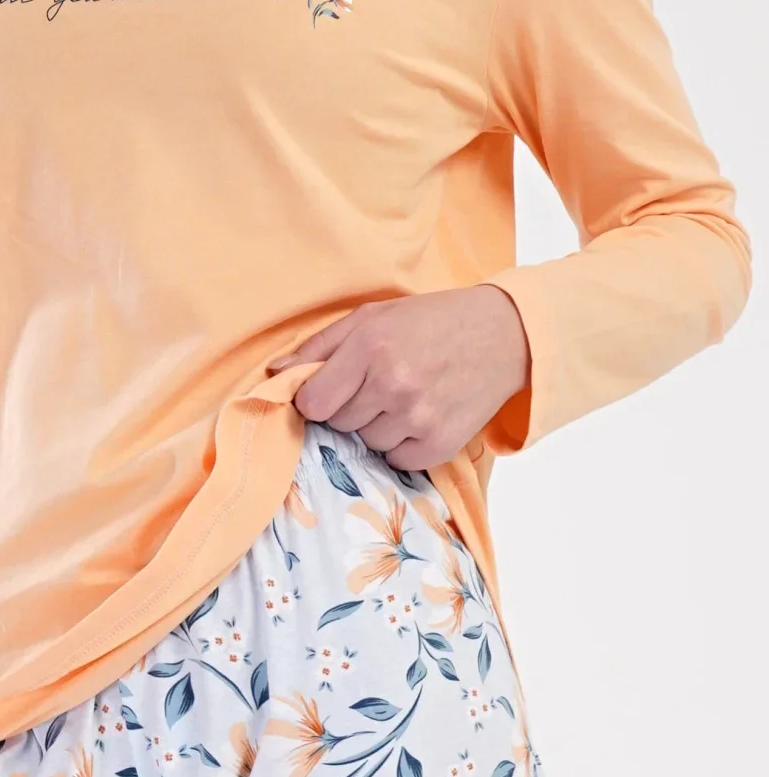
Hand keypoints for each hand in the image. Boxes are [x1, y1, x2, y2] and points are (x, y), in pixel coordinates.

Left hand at [269, 285, 530, 470]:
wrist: (501, 336)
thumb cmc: (431, 321)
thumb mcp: (372, 317)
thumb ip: (319, 346)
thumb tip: (275, 374)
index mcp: (370, 348)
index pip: (312, 403)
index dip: (316, 398)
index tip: (329, 390)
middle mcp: (393, 386)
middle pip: (337, 423)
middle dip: (349, 406)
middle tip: (378, 382)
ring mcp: (418, 419)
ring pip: (366, 442)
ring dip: (377, 425)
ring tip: (404, 395)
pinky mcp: (439, 445)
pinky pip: (396, 460)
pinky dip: (403, 443)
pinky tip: (421, 413)